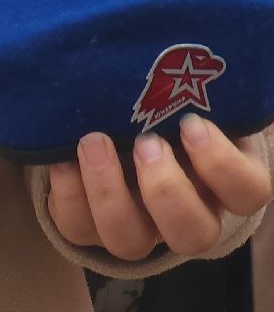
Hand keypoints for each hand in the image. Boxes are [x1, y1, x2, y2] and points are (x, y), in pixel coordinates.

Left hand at [48, 114, 270, 260]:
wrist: (111, 128)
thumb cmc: (164, 112)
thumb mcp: (189, 103)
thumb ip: (196, 98)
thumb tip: (187, 68)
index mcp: (225, 186)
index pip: (248, 193)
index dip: (222, 165)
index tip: (191, 124)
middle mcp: (186, 218)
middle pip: (193, 235)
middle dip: (165, 190)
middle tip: (145, 141)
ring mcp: (137, 232)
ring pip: (129, 243)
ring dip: (108, 194)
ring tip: (93, 143)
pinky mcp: (89, 233)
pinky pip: (77, 230)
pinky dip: (67, 195)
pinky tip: (62, 160)